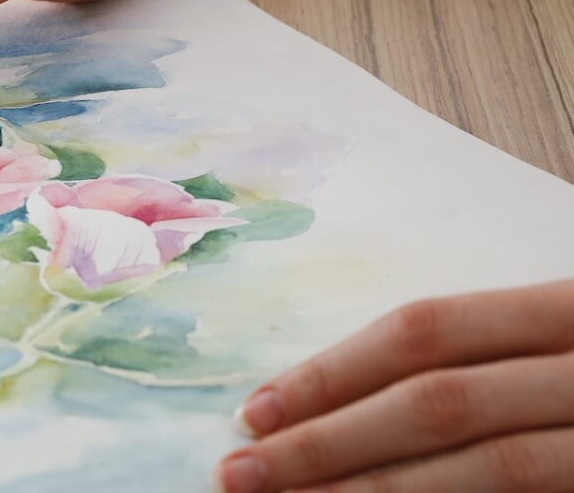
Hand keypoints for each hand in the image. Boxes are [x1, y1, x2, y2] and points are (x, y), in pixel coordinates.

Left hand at [214, 280, 573, 491]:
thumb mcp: (552, 346)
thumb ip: (471, 365)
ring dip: (374, 491)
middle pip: (438, 400)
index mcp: (562, 308)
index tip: (254, 410)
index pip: (424, 332)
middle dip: (329, 440)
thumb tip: (330, 408)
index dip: (332, 373)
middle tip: (241, 471)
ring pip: (490, 467)